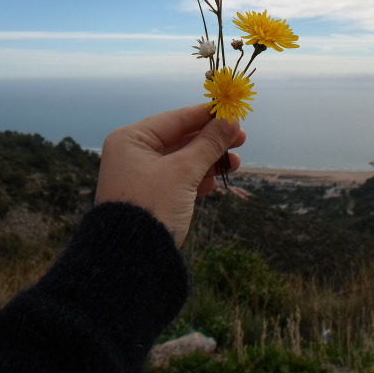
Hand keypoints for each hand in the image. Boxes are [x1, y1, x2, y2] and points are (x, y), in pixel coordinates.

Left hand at [96, 104, 245, 246]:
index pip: (175, 119)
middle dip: (211, 141)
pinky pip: (177, 180)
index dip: (206, 116)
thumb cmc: (152, 205)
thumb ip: (208, 144)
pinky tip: (215, 181)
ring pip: (181, 161)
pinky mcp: (150, 197)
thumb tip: (231, 121)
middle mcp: (133, 154)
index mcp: (131, 139)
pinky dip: (197, 179)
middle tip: (241, 138)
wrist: (131, 260)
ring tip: (236, 162)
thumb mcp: (183, 171)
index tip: (232, 112)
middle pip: (180, 139)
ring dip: (209, 161)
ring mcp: (141, 177)